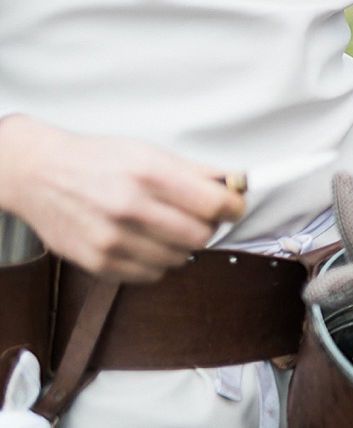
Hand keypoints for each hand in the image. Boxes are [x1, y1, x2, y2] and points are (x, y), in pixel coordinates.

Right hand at [0, 116, 244, 281]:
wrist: (40, 175)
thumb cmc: (97, 161)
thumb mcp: (149, 152)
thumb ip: (196, 172)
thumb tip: (236, 184)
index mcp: (149, 176)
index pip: (213, 204)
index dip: (232, 207)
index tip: (233, 206)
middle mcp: (130, 209)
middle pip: (200, 236)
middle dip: (207, 226)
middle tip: (199, 216)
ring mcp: (112, 239)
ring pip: (178, 259)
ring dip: (181, 246)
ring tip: (164, 226)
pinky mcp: (98, 262)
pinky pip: (150, 275)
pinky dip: (156, 261)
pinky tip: (145, 241)